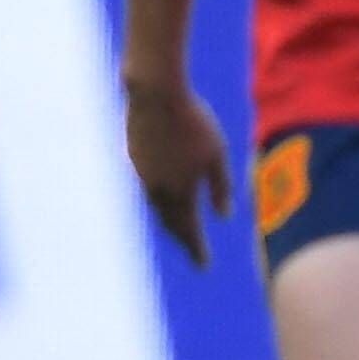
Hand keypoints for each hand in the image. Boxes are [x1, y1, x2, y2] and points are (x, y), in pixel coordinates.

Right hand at [125, 72, 231, 261]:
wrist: (154, 93)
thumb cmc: (193, 122)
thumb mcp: (216, 154)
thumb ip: (220, 186)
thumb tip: (224, 215)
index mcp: (180, 191)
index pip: (189, 229)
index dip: (196, 249)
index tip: (203, 265)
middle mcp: (157, 188)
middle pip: (169, 221)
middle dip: (182, 237)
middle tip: (192, 250)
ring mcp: (142, 173)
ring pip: (156, 204)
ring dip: (169, 217)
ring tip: (179, 224)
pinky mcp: (134, 157)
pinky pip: (147, 185)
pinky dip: (159, 195)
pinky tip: (164, 190)